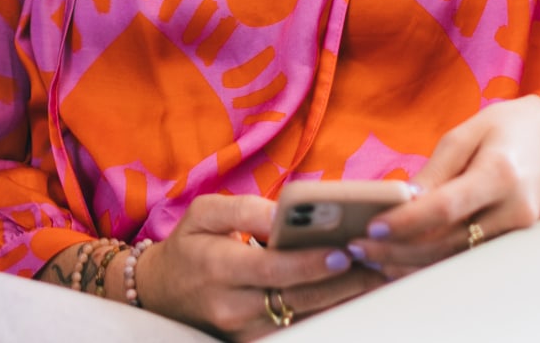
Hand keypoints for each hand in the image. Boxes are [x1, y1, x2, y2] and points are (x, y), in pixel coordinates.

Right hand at [138, 193, 385, 338]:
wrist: (162, 293)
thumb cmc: (190, 245)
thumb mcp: (204, 213)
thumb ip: (245, 209)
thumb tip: (283, 213)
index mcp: (217, 268)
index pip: (272, 269)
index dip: (310, 263)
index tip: (344, 251)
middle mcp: (231, 306)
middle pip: (296, 298)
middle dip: (341, 281)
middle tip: (378, 262)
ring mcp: (243, 330)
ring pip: (303, 317)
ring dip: (342, 297)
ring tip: (376, 274)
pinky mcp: (252, 342)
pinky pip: (298, 328)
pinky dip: (327, 310)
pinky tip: (353, 292)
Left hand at [351, 96, 539, 277]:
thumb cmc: (509, 128)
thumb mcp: (466, 132)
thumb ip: (435, 170)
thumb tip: (402, 202)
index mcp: (499, 173)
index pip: (447, 207)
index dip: (408, 221)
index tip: (374, 226)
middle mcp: (513, 209)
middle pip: (449, 242)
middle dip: (400, 250)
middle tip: (361, 248)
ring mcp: (518, 230)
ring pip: (458, 257)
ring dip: (413, 262)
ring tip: (375, 257)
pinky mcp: (515, 241)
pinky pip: (468, 256)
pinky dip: (435, 260)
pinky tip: (405, 259)